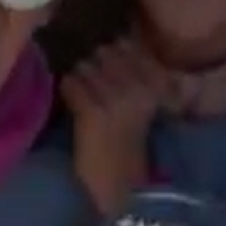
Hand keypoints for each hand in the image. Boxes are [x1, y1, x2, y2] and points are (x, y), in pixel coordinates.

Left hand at [63, 37, 168, 215]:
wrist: (123, 184)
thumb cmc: (131, 142)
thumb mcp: (144, 102)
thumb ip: (136, 72)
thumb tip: (118, 41)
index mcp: (157, 82)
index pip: (128, 44)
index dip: (114, 54)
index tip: (112, 70)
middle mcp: (139, 86)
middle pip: (104, 52)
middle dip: (96, 65)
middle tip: (96, 86)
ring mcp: (115, 98)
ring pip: (84, 66)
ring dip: (80, 79)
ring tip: (86, 97)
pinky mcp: (92, 111)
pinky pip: (71, 83)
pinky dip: (69, 92)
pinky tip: (75, 106)